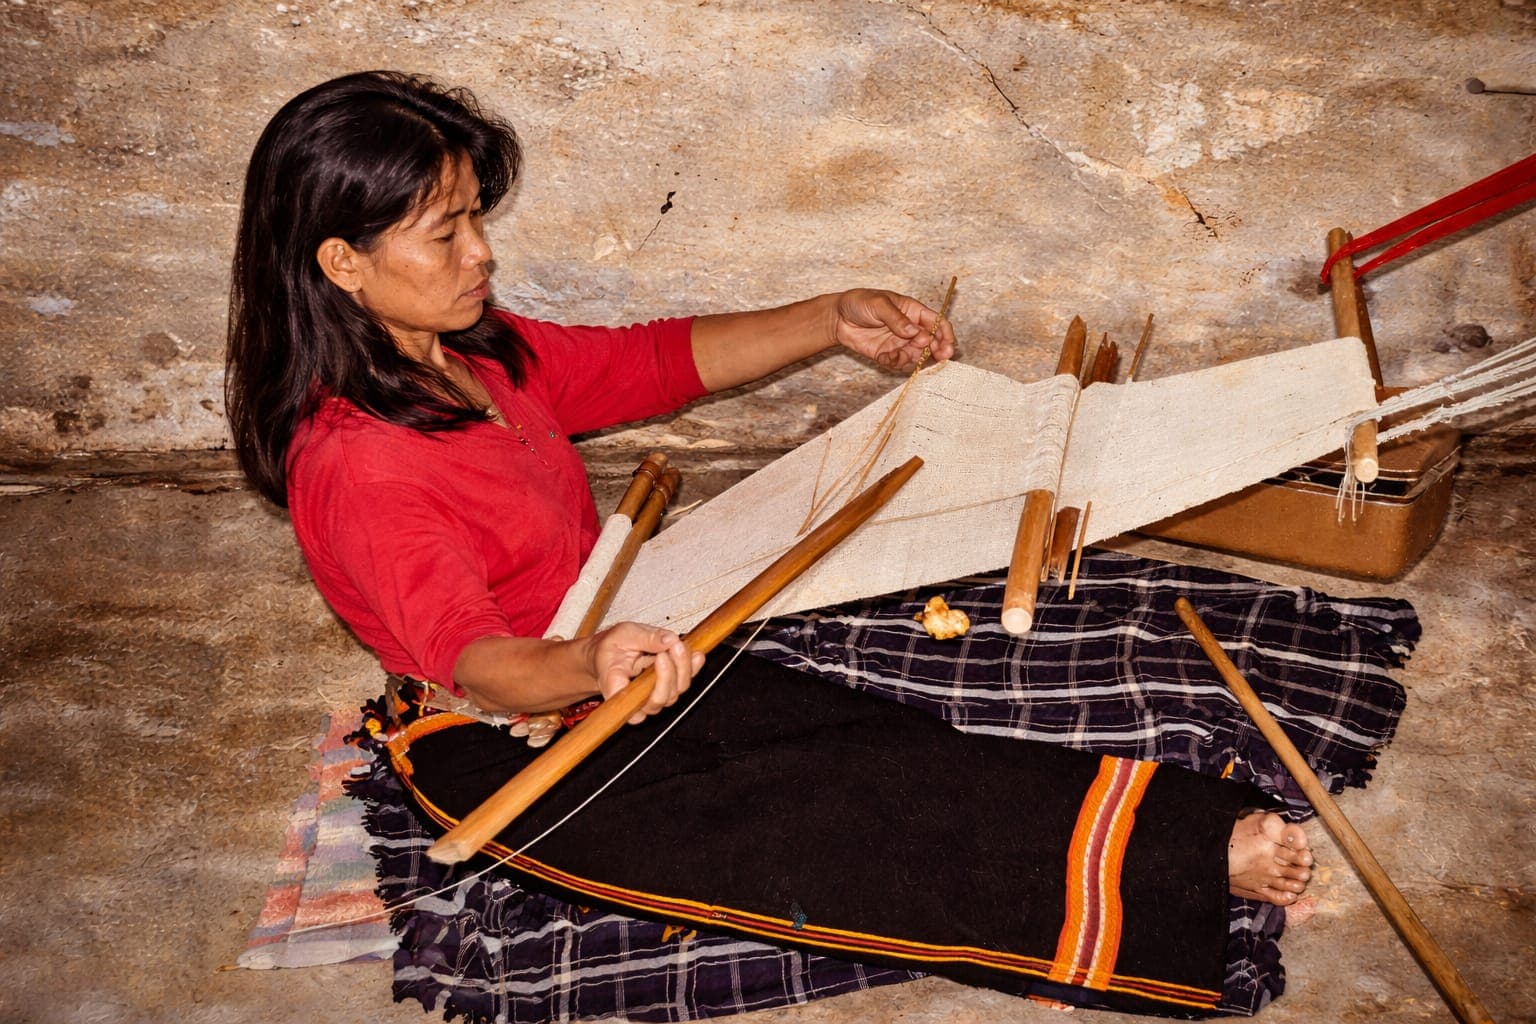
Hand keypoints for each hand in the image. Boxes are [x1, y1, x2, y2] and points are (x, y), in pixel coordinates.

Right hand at [587, 622, 703, 724]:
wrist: (610, 653)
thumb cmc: (611, 647)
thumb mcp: (623, 635)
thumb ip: (645, 637)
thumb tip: (669, 639)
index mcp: (614, 687)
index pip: (633, 704)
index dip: (652, 686)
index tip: (659, 658)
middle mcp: (635, 699)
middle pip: (660, 698)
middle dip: (671, 670)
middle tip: (671, 646)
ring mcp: (652, 697)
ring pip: (675, 692)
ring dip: (683, 667)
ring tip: (678, 644)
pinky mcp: (666, 689)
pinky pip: (683, 684)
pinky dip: (692, 669)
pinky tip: (696, 655)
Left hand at [830, 289, 957, 369]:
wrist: (837, 318)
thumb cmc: (859, 302)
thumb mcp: (879, 304)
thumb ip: (897, 319)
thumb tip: (914, 332)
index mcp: (913, 311)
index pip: (937, 323)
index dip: (945, 334)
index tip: (948, 346)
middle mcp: (911, 328)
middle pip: (932, 342)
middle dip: (937, 351)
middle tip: (938, 357)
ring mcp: (900, 343)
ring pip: (918, 356)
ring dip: (914, 359)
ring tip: (898, 354)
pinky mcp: (888, 354)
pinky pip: (899, 364)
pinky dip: (895, 364)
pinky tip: (885, 358)